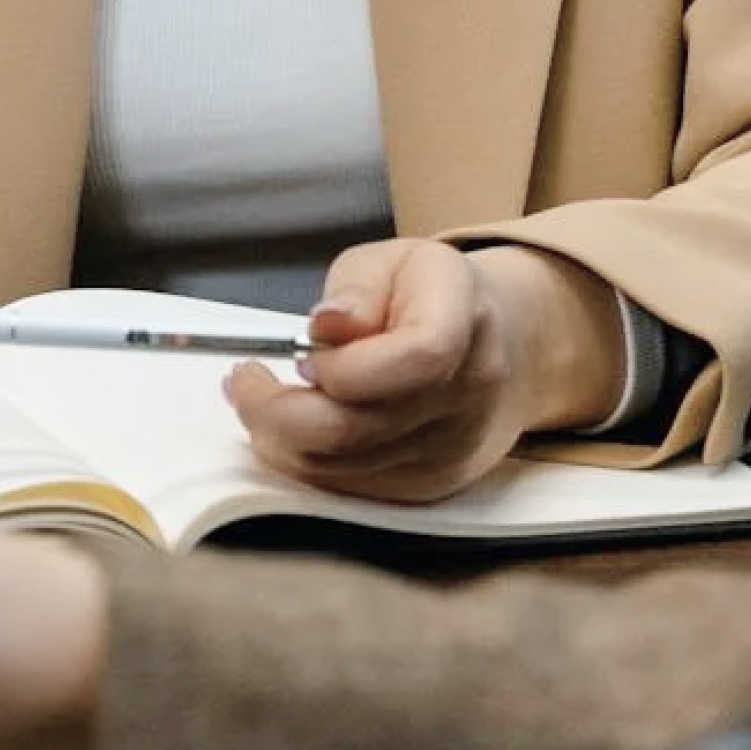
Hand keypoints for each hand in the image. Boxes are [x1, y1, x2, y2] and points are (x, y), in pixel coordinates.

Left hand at [220, 238, 614, 504]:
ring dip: (281, 439)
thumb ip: (357, 288)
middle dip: (279, 411)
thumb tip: (328, 327)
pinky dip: (306, 461)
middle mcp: (469, 394)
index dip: (344, 367)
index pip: (417, 359)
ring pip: (342, 467)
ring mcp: (451, 450)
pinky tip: (294, 426)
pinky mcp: (430, 486)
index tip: (301, 354)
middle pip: (359, 430)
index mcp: (466, 320)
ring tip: (262, 399)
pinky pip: (349, 488)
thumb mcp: (393, 261)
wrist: (505, 350)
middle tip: (245, 382)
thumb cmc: (430, 297)